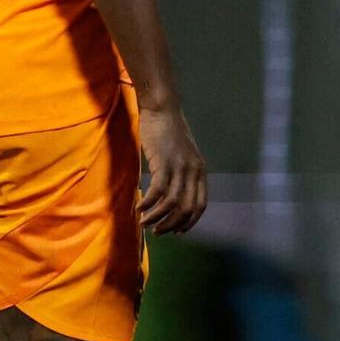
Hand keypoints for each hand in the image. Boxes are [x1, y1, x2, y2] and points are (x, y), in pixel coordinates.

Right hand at [137, 106, 207, 234]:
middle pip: (187, 208)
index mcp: (200, 170)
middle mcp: (193, 171)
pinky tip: (139, 208)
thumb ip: (183, 171)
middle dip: (172, 224)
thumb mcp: (183, 153)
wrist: (162, 108)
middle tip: (157, 232)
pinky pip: (158, 191)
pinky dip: (149, 204)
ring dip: (158, 218)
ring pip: (172, 203)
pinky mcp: (164, 162)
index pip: (200, 205)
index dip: (189, 222)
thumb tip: (175, 191)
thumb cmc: (168, 130)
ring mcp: (179, 167)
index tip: (177, 232)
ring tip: (145, 223)